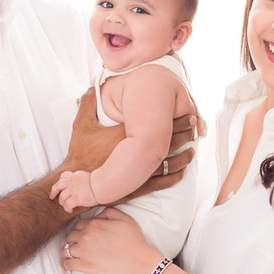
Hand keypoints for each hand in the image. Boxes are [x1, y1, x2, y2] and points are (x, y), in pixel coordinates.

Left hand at [50, 170, 97, 212]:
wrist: (101, 185)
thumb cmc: (97, 182)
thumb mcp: (86, 176)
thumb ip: (79, 179)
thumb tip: (78, 183)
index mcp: (74, 176)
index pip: (63, 177)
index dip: (59, 182)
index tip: (58, 187)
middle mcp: (71, 182)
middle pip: (57, 186)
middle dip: (53, 192)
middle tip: (52, 196)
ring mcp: (72, 190)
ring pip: (61, 198)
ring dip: (62, 203)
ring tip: (66, 206)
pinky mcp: (76, 198)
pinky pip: (67, 205)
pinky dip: (67, 208)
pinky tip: (70, 210)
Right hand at [61, 87, 200, 178]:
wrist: (78, 184)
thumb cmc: (80, 154)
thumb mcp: (81, 126)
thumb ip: (88, 104)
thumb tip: (90, 86)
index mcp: (127, 135)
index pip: (159, 124)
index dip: (177, 118)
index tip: (188, 112)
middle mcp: (137, 153)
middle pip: (170, 142)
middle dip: (185, 133)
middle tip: (195, 126)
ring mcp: (141, 172)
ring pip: (172, 162)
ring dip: (185, 154)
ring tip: (193, 147)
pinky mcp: (141, 187)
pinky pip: (165, 181)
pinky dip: (177, 174)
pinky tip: (183, 169)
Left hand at [62, 208, 159, 273]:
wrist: (139, 262)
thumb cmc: (134, 240)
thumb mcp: (125, 219)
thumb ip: (109, 211)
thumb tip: (97, 215)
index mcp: (94, 224)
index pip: (77, 224)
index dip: (80, 229)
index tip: (82, 235)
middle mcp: (86, 236)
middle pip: (70, 236)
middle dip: (73, 239)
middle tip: (77, 244)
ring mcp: (84, 252)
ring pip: (65, 250)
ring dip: (68, 251)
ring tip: (72, 254)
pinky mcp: (85, 266)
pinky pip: (68, 264)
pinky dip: (68, 264)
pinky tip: (73, 264)